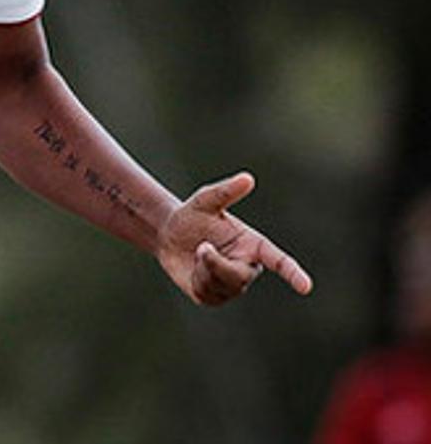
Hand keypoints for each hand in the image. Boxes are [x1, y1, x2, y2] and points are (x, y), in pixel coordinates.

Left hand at [156, 171, 312, 304]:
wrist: (169, 235)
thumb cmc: (192, 216)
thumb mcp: (204, 201)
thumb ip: (225, 192)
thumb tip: (247, 178)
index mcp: (255, 245)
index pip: (279, 261)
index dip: (292, 274)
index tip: (306, 287)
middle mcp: (248, 267)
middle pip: (241, 276)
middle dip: (217, 263)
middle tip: (201, 246)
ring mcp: (233, 285)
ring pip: (224, 286)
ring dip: (203, 269)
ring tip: (197, 252)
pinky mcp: (215, 297)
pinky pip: (208, 295)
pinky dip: (196, 280)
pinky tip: (193, 268)